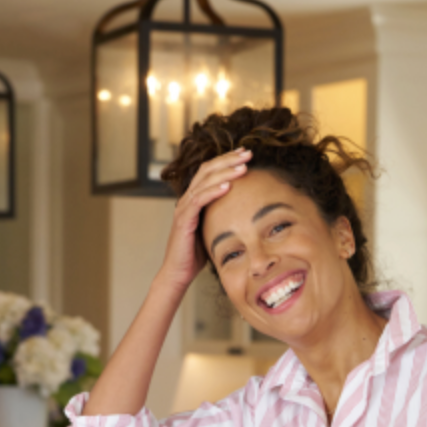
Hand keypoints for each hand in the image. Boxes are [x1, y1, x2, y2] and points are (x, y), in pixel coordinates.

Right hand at [158, 148, 251, 290]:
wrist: (179, 273)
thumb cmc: (197, 255)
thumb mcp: (214, 230)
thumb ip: (224, 217)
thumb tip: (247, 212)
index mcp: (195, 199)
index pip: (210, 172)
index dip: (227, 160)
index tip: (245, 154)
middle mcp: (188, 199)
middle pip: (207, 170)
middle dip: (228, 160)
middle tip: (247, 153)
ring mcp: (184, 208)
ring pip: (203, 182)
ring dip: (225, 172)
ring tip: (243, 167)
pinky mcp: (183, 220)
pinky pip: (198, 201)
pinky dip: (212, 192)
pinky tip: (227, 186)